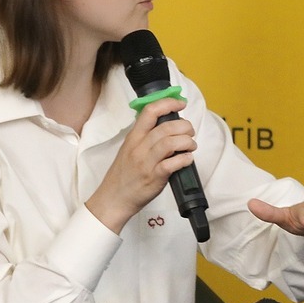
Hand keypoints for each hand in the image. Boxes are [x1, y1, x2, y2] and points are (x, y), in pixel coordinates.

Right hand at [87, 98, 196, 233]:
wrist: (113, 199)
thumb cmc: (124, 174)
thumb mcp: (129, 149)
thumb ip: (145, 136)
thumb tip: (167, 125)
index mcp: (133, 137)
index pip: (150, 111)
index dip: (168, 103)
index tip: (180, 103)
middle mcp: (139, 147)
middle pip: (166, 127)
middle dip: (185, 126)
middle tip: (190, 132)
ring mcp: (146, 162)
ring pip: (170, 142)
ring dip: (187, 142)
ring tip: (190, 146)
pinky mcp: (154, 177)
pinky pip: (172, 163)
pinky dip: (185, 159)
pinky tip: (187, 159)